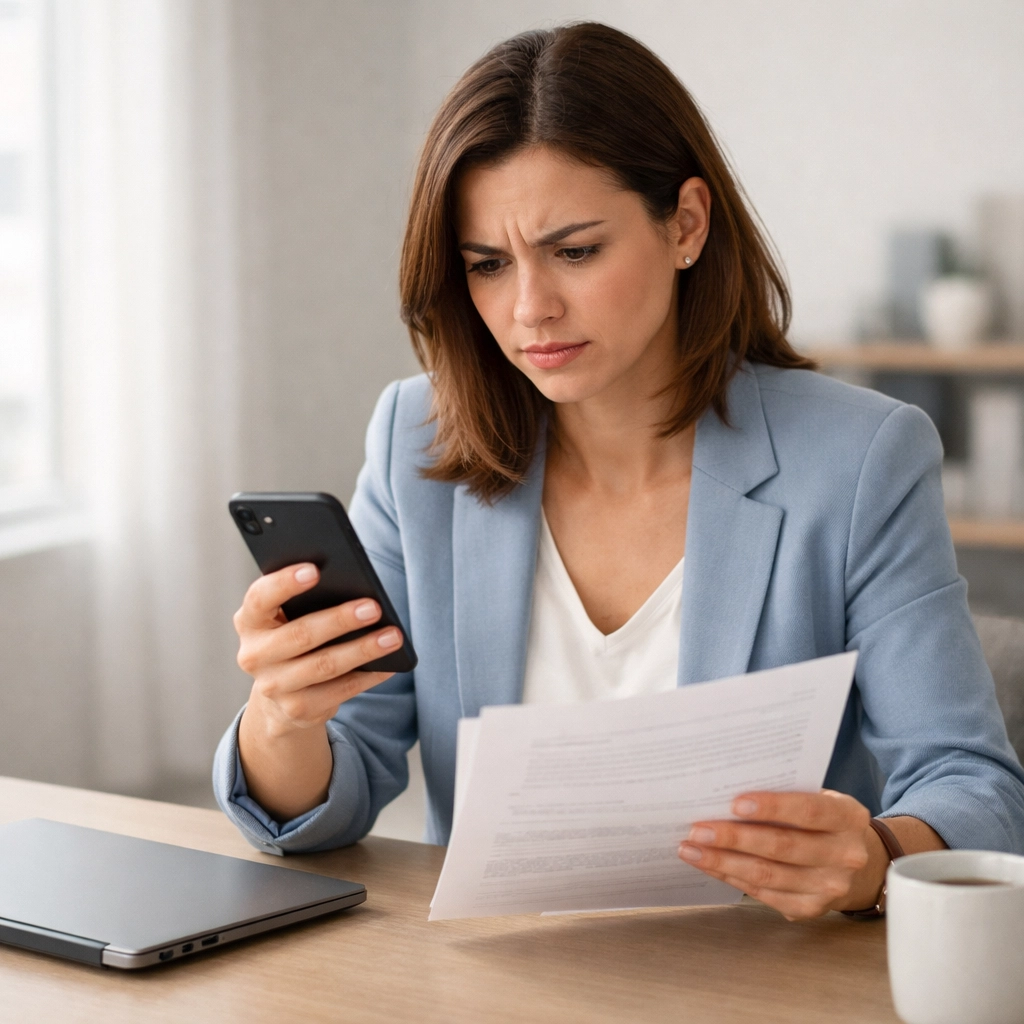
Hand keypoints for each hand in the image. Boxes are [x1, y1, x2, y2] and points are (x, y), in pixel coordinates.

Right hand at [234, 563, 401, 735]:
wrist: (279, 695)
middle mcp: (255, 655)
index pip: (260, 598)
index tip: (315, 570)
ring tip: (393, 636)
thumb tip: (354, 586)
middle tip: (374, 607)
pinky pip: (340, 690)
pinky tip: (390, 664)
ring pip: (324, 666)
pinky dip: (369, 676)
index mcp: (250, 621)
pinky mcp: (298, 709)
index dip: (284, 583)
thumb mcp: (287, 616)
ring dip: (363, 650)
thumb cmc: (292, 635)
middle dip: (340, 620)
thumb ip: (305, 600)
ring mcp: (274, 686)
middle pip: (301, 634)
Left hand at [677, 790, 879, 919]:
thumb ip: (785, 794)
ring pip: (768, 875)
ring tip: (690, 849)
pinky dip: (730, 877)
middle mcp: (845, 856)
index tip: (734, 803)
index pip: (809, 810)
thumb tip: (727, 792)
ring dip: (723, 862)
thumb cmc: (823, 820)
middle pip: (782, 847)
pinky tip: (708, 865)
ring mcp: (829, 888)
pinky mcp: (810, 909)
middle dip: (734, 838)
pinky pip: (762, 893)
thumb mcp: (818, 798)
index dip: (772, 807)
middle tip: (697, 830)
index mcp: (848, 818)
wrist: (857, 865)